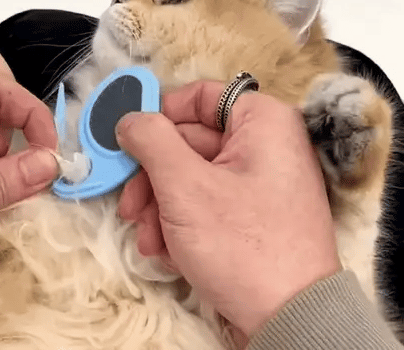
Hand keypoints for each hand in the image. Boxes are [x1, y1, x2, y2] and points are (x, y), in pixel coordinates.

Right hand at [116, 81, 340, 338]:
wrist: (291, 323)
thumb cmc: (243, 245)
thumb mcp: (184, 186)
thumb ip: (151, 141)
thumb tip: (129, 119)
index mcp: (262, 121)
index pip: (199, 97)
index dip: (160, 116)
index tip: (130, 143)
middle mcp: (266, 144)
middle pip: (189, 142)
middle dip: (153, 179)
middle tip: (129, 207)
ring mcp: (261, 182)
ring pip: (192, 176)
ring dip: (160, 207)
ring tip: (149, 240)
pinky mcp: (255, 215)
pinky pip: (208, 202)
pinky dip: (181, 223)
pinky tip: (169, 252)